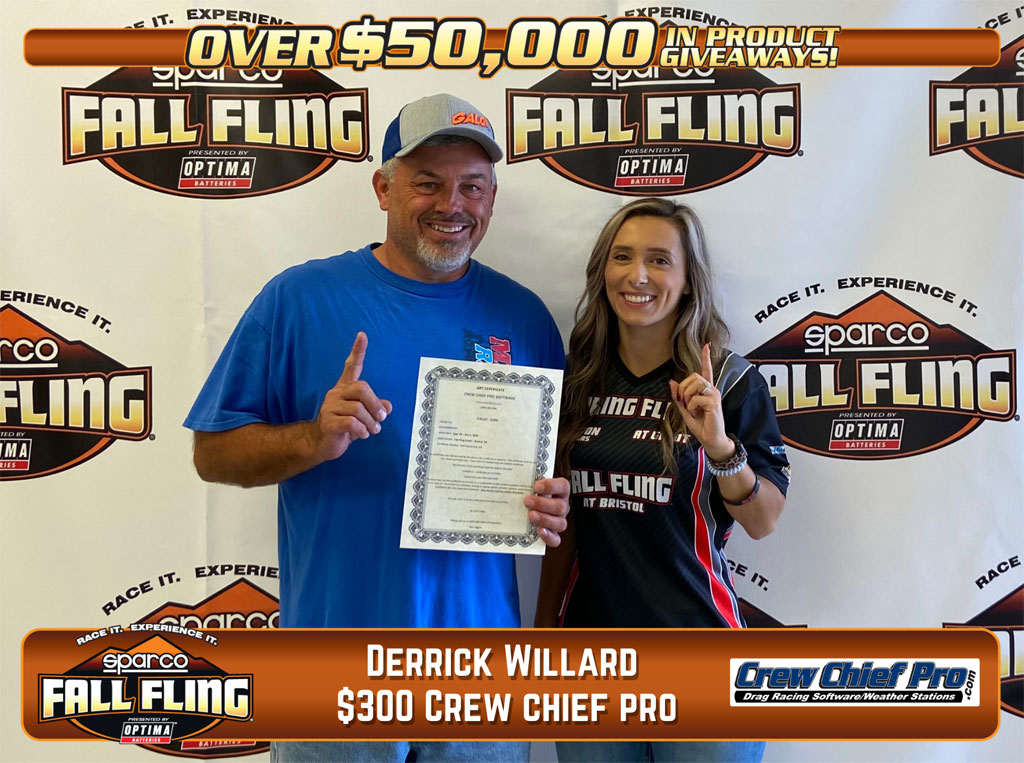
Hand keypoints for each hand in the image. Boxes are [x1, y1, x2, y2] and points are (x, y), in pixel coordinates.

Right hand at [312, 332, 392, 462]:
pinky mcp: (328, 422)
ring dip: (371, 422)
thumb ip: (375, 410)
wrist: (321, 444)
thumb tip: (388, 406)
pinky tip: (363, 434)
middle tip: (381, 418)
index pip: (351, 366)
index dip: (357, 351)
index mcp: (345, 389)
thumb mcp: (363, 418)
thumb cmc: (344, 428)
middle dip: (375, 404)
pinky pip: (350, 422)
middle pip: (361, 388)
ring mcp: (330, 407)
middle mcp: (336, 394)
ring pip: (358, 409)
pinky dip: (362, 430)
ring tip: (372, 430)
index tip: (362, 335)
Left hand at [525, 477, 569, 547]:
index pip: (563, 486)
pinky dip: (548, 536)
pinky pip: (556, 539)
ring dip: (545, 520)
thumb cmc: (531, 493)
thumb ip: (528, 482)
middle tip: (527, 502)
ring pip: (560, 523)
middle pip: (560, 507)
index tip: (536, 486)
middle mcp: (562, 506)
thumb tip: (513, 478)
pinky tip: (539, 531)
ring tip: (531, 516)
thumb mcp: (530, 485)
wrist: (528, 506)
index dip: (551, 486)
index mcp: (560, 491)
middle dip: (543, 504)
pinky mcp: (553, 534)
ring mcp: (559, 520)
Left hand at [668, 343, 731, 460]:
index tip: (706, 345)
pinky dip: (691, 407)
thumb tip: (672, 382)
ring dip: (687, 397)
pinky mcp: (714, 402)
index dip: (706, 357)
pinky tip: (696, 414)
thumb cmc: (701, 425)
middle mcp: (712, 389)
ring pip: (695, 384)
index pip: (706, 370)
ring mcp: (714, 395)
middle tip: (684, 403)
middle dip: (683, 389)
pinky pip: (696, 398)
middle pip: (694, 376)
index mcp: (705, 390)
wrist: (711, 439)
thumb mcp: (685, 410)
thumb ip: (678, 396)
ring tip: (691, 409)